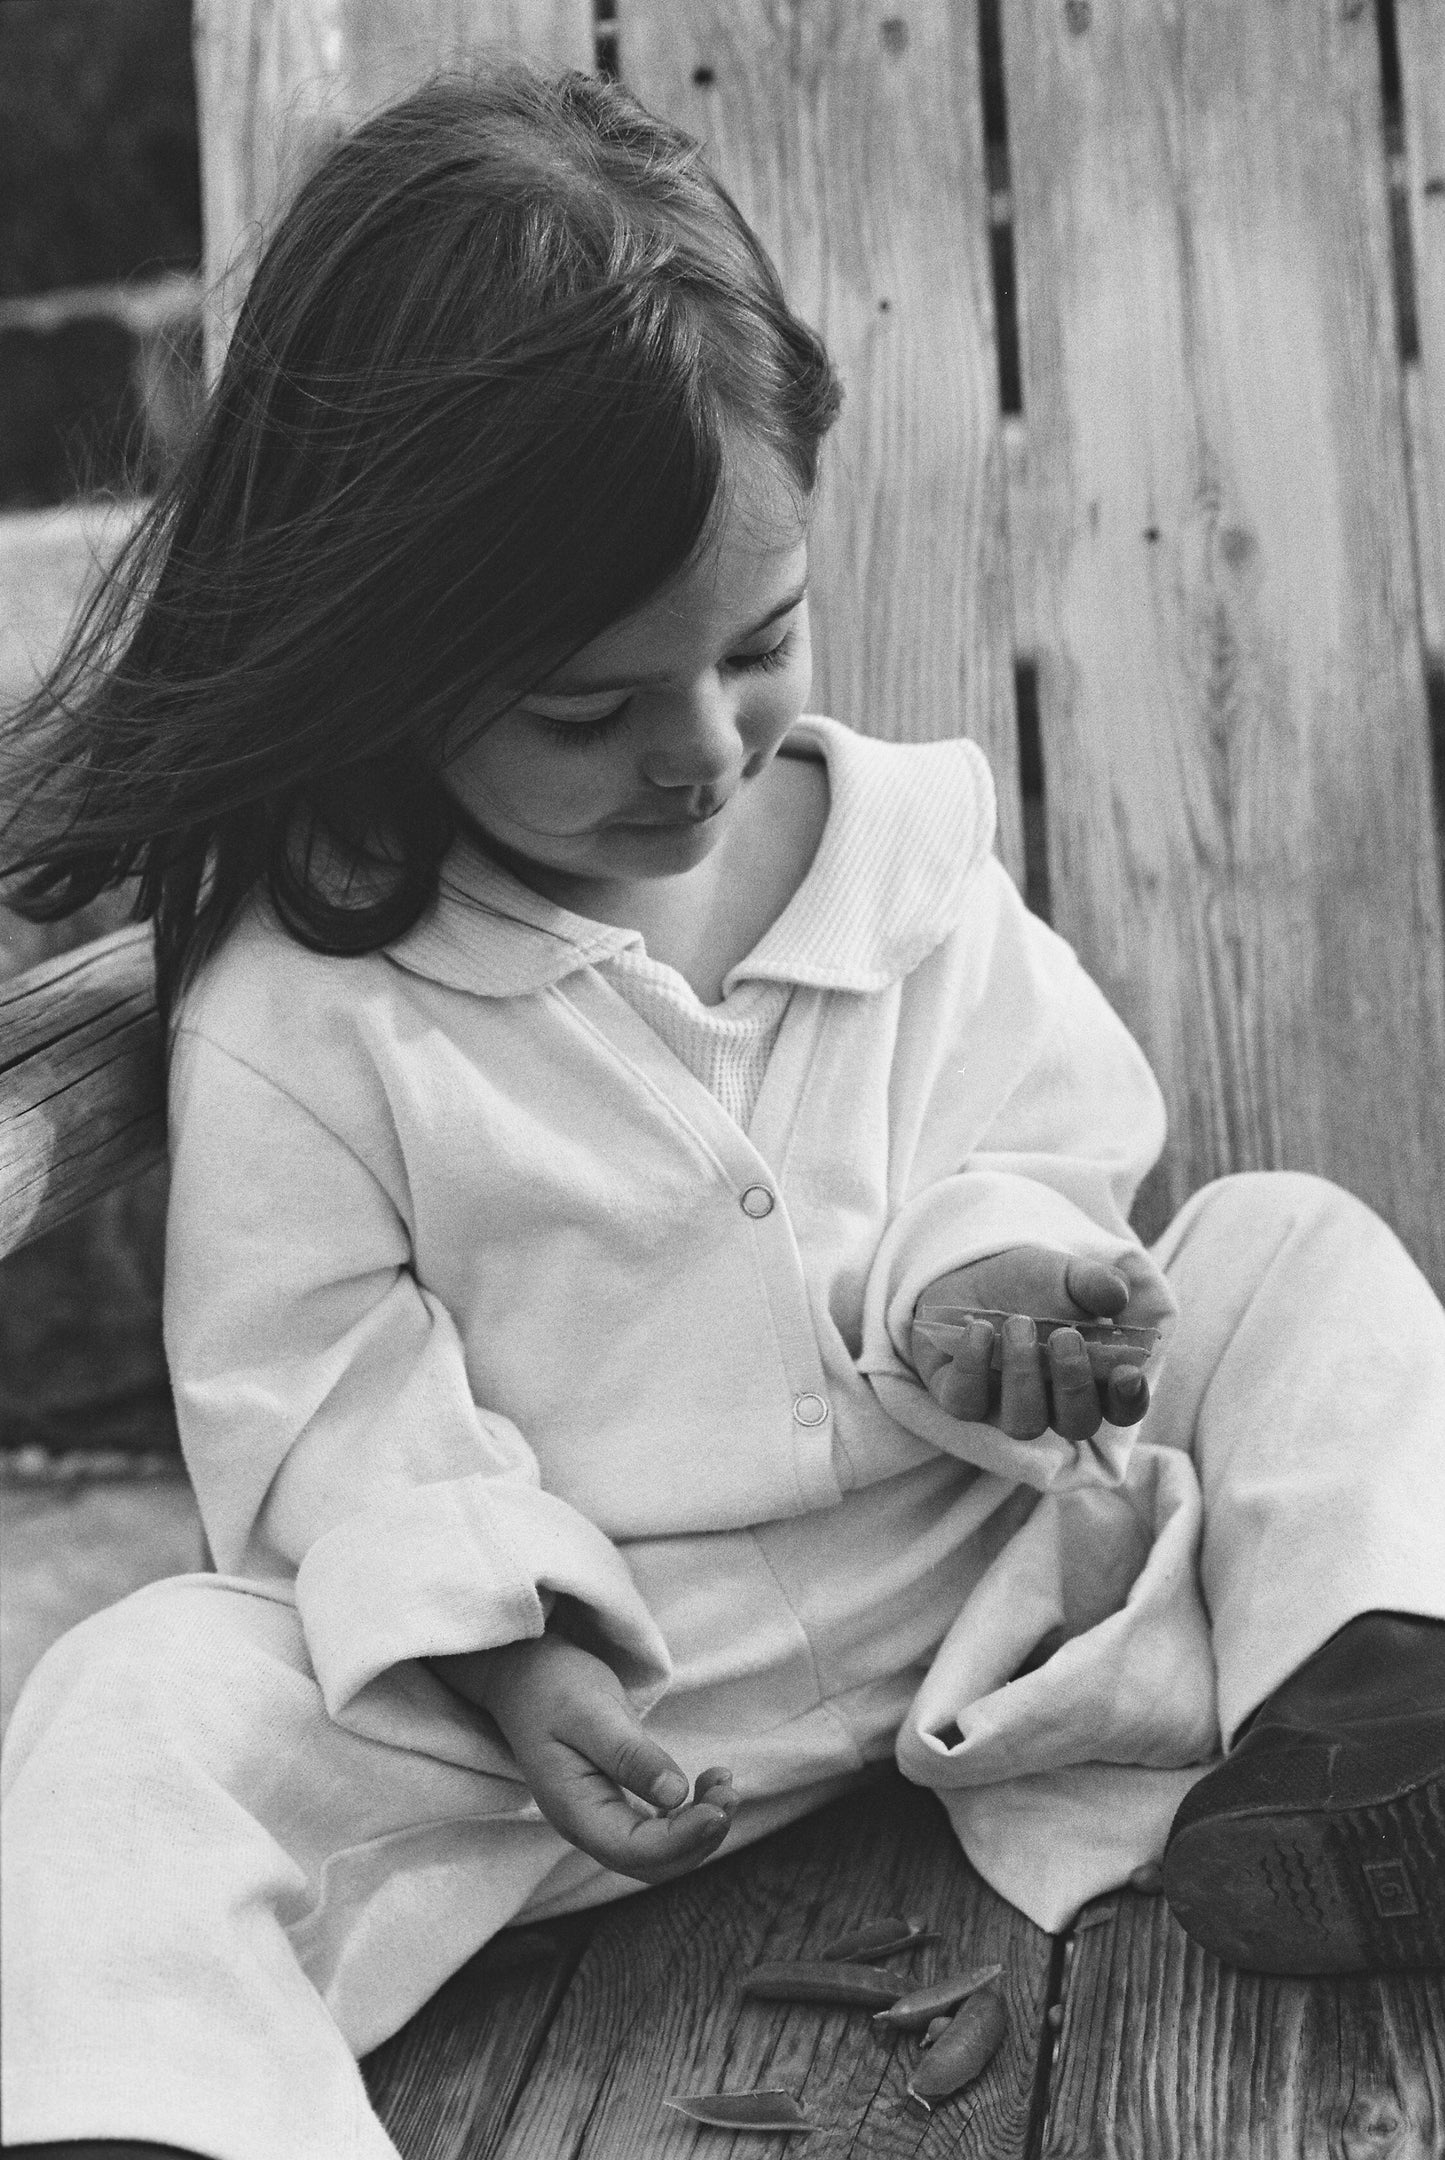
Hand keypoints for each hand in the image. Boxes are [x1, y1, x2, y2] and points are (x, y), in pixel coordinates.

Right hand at [430, 1634, 736, 1883]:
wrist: (522, 1672)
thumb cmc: (552, 1685)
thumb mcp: (591, 1711)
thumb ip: (630, 1754)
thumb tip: (675, 1794)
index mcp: (573, 1810)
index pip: (635, 1850)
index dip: (683, 1838)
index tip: (719, 1807)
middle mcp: (586, 1825)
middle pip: (652, 1864)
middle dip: (699, 1838)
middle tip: (729, 1793)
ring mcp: (599, 1817)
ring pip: (658, 1853)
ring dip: (699, 1829)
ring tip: (724, 1784)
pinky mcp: (613, 1802)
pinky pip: (656, 1830)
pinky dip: (688, 1816)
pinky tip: (707, 1785)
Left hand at [911, 1246, 1168, 1443]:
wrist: (972, 1274)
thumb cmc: (1032, 1284)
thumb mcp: (1067, 1275)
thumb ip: (1096, 1283)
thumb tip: (1118, 1294)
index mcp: (1091, 1380)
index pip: (1121, 1409)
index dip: (1128, 1400)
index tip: (1127, 1372)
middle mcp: (1053, 1405)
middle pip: (1076, 1423)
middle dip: (1074, 1384)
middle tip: (1065, 1335)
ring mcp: (1006, 1408)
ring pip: (1024, 1424)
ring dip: (1024, 1377)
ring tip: (1018, 1324)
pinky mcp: (961, 1399)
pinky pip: (966, 1404)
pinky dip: (972, 1368)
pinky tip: (979, 1329)